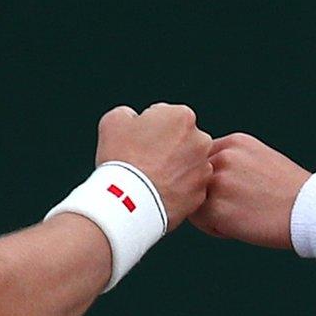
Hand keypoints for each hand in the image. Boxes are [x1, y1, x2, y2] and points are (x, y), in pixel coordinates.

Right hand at [95, 104, 211, 230]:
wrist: (127, 202)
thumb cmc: (121, 158)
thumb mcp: (113, 121)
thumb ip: (129, 113)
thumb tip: (134, 119)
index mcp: (182, 116)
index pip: (166, 117)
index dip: (149, 129)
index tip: (138, 142)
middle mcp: (201, 140)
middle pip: (182, 140)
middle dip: (167, 147)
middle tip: (144, 161)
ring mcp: (203, 169)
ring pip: (188, 164)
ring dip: (174, 169)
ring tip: (150, 179)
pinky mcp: (200, 193)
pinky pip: (188, 188)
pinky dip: (176, 189)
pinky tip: (158, 192)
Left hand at [190, 133, 308, 248]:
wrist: (310, 210)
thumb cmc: (289, 192)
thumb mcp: (260, 159)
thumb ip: (233, 162)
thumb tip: (205, 176)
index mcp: (234, 142)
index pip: (203, 159)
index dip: (213, 179)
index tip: (233, 192)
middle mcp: (223, 157)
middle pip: (195, 179)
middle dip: (208, 195)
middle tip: (235, 207)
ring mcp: (218, 182)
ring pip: (194, 199)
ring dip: (209, 212)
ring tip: (238, 218)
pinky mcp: (216, 207)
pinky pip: (199, 220)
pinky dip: (214, 228)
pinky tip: (238, 228)